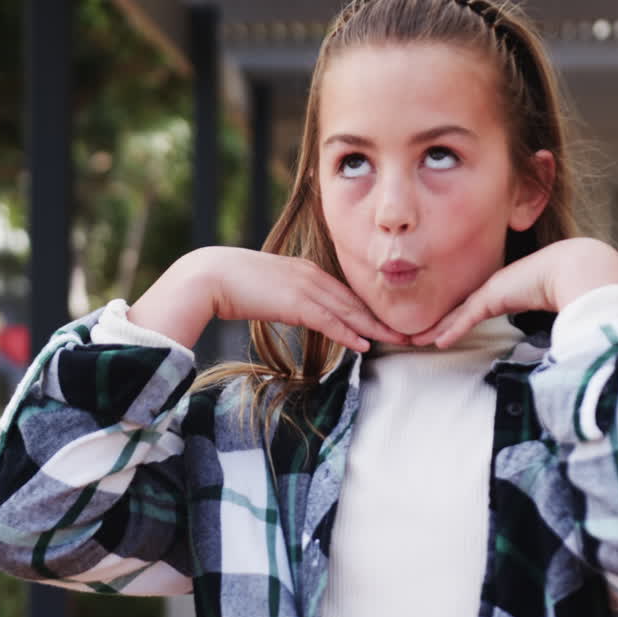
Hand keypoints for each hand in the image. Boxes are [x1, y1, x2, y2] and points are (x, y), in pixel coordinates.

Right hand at [128, 247, 406, 352]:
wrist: (208, 276)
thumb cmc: (230, 283)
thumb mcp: (266, 289)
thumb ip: (284, 297)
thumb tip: (290, 309)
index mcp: (305, 271)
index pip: (345, 293)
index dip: (368, 309)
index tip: (387, 322)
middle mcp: (311, 275)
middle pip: (355, 301)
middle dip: (383, 318)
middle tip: (409, 332)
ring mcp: (305, 287)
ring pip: (349, 311)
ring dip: (375, 328)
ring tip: (399, 341)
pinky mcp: (295, 302)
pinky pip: (329, 320)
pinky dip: (348, 333)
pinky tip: (364, 346)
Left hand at [412, 237, 617, 347]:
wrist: (576, 267)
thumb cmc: (569, 285)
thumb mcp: (548, 306)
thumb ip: (542, 322)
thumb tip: (551, 344)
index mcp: (505, 291)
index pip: (472, 309)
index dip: (453, 321)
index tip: (435, 332)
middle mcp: (494, 289)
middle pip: (457, 310)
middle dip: (434, 323)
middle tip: (412, 336)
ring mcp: (492, 291)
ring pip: (456, 314)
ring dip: (434, 329)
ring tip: (413, 341)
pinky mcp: (493, 297)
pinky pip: (467, 317)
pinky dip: (451, 330)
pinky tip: (435, 342)